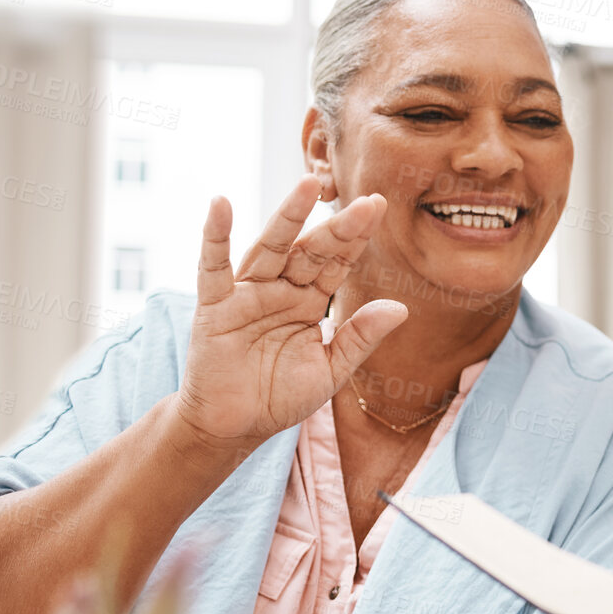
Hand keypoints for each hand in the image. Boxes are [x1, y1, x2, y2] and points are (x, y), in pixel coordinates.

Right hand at [176, 176, 407, 446]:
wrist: (236, 427)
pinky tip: (219, 204)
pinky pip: (212, 267)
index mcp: (309, 302)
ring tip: (308, 185)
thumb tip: (400, 307)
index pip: (336, 263)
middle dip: (338, 227)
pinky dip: (214, 236)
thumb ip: (360, 337)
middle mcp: (280, 290)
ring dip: (287, 217)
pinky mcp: (214, 308)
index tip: (379, 207)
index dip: (356, 238)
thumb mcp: (331, 369)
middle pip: (311, 251)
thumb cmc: (280, 396)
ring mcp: (246, 295)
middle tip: (367, 202)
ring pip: (270, 249)